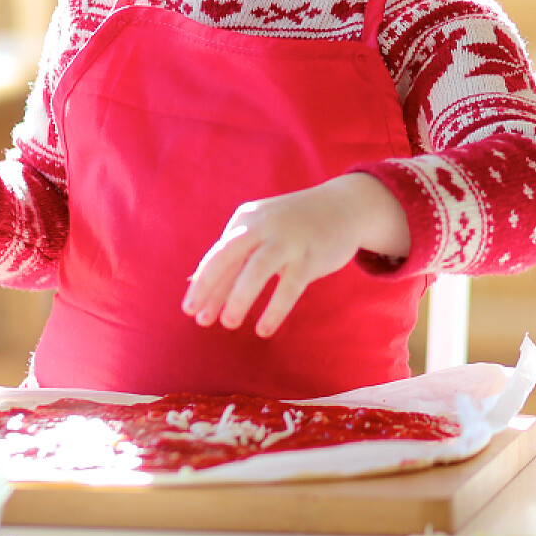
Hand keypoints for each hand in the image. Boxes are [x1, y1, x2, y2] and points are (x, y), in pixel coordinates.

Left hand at [181, 174, 409, 337]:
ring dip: (239, 298)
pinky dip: (274, 309)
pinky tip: (263, 329)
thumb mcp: (263, 230)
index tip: (191, 311)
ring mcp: (287, 239)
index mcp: (246, 219)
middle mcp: (263, 225)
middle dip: (209, 287)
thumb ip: (235, 254)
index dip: (203, 284)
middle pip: (227, 256)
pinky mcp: (310, 256)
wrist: (345, 206)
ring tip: (228, 323)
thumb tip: (196, 283)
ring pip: (256, 270)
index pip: (218, 255)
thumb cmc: (296, 225)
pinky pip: (289, 286)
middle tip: (199, 319)